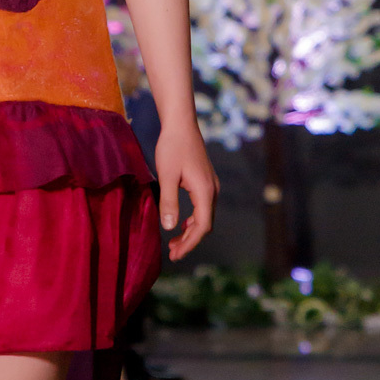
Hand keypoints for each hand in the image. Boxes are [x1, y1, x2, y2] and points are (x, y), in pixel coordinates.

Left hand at [155, 120, 217, 262]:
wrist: (181, 124)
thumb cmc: (172, 147)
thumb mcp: (166, 175)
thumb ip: (169, 202)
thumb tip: (170, 228)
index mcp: (205, 191)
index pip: (202, 226)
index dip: (190, 243)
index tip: (176, 255)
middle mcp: (213, 190)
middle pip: (205, 224)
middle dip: (189, 240)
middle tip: (172, 253)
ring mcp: (211, 185)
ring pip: (204, 216)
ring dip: (191, 231)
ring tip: (175, 243)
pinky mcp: (205, 181)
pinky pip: (202, 207)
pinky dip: (193, 219)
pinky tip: (181, 223)